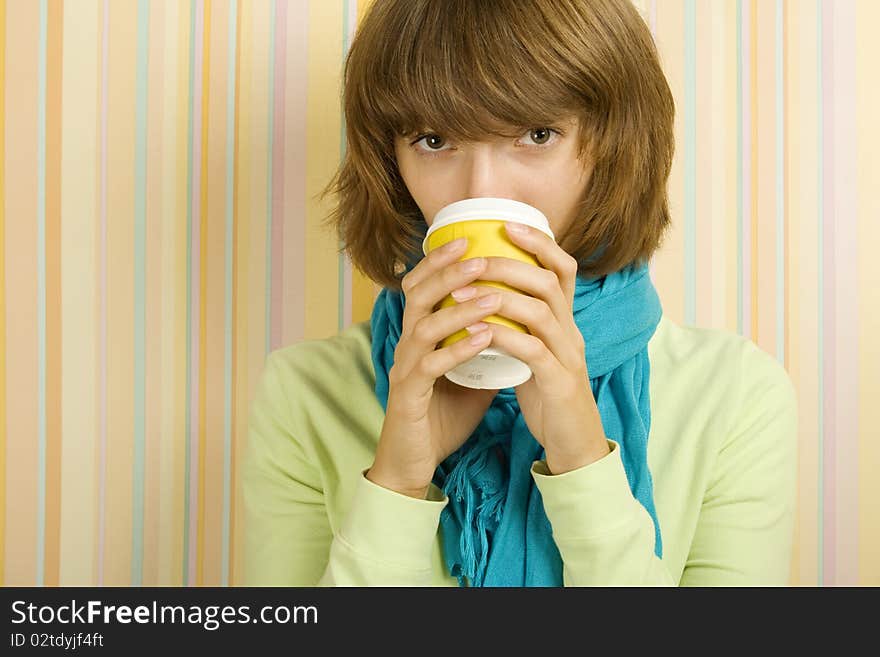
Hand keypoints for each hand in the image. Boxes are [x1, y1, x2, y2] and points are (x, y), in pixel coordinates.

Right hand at [367, 238, 504, 497]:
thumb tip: (519, 327)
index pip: (422, 287)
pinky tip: (482, 339)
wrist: (414, 462)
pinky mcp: (408, 395)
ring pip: (424, 327)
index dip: (440, 262)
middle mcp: (407, 347)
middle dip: (449, 273)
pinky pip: (430, 366)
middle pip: (419, 296)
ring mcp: (405, 370)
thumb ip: (487, 349)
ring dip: (458, 308)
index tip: (468, 240)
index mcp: (419, 337)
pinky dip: (456, 349)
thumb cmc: (441, 415)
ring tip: (492, 295)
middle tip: (479, 255)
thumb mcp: (471, 375)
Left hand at [475, 222, 610, 474]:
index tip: (507, 224)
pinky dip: (503, 336)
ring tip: (462, 292)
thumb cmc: (547, 395)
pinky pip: (532, 351)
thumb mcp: (537, 351)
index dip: (539, 243)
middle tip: (473, 259)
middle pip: (550, 282)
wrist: (574, 443)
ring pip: (541, 312)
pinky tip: (477, 330)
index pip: (563, 269)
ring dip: (500, 297)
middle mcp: (571, 332)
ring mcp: (568, 356)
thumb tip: (487, 295)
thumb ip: (521, 324)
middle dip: (510, 265)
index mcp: (566, 321)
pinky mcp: (558, 383)